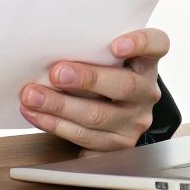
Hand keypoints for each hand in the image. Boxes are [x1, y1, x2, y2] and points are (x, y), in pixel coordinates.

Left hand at [19, 28, 167, 153]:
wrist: (114, 109)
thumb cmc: (104, 74)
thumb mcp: (105, 58)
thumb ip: (91, 49)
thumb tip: (51, 43)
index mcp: (146, 63)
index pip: (157, 45)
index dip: (140, 43)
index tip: (116, 45)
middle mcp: (146, 93)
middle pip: (124, 86)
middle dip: (86, 79)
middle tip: (56, 74)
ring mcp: (134, 122)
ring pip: (98, 117)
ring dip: (60, 107)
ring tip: (32, 96)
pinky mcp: (117, 146)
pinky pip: (86, 140)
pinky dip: (56, 127)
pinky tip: (38, 116)